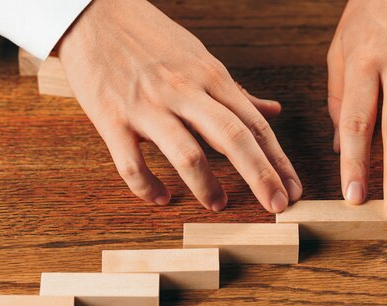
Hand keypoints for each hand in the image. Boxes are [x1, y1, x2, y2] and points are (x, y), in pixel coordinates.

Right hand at [57, 0, 301, 212]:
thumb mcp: (201, 59)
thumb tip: (273, 111)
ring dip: (207, 187)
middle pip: (233, 137)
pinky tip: (161, 198)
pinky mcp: (111, 119)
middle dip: (260, 176)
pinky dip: (148, 188)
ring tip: (219, 204)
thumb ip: (236, 92)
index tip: (294, 188)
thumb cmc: (151, 39)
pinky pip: (132, 165)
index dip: (278, 160)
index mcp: (210, 76)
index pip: (254, 123)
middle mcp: (184, 91)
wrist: (93, 14)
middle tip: (277, 205)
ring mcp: (147, 106)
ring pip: (187, 155)